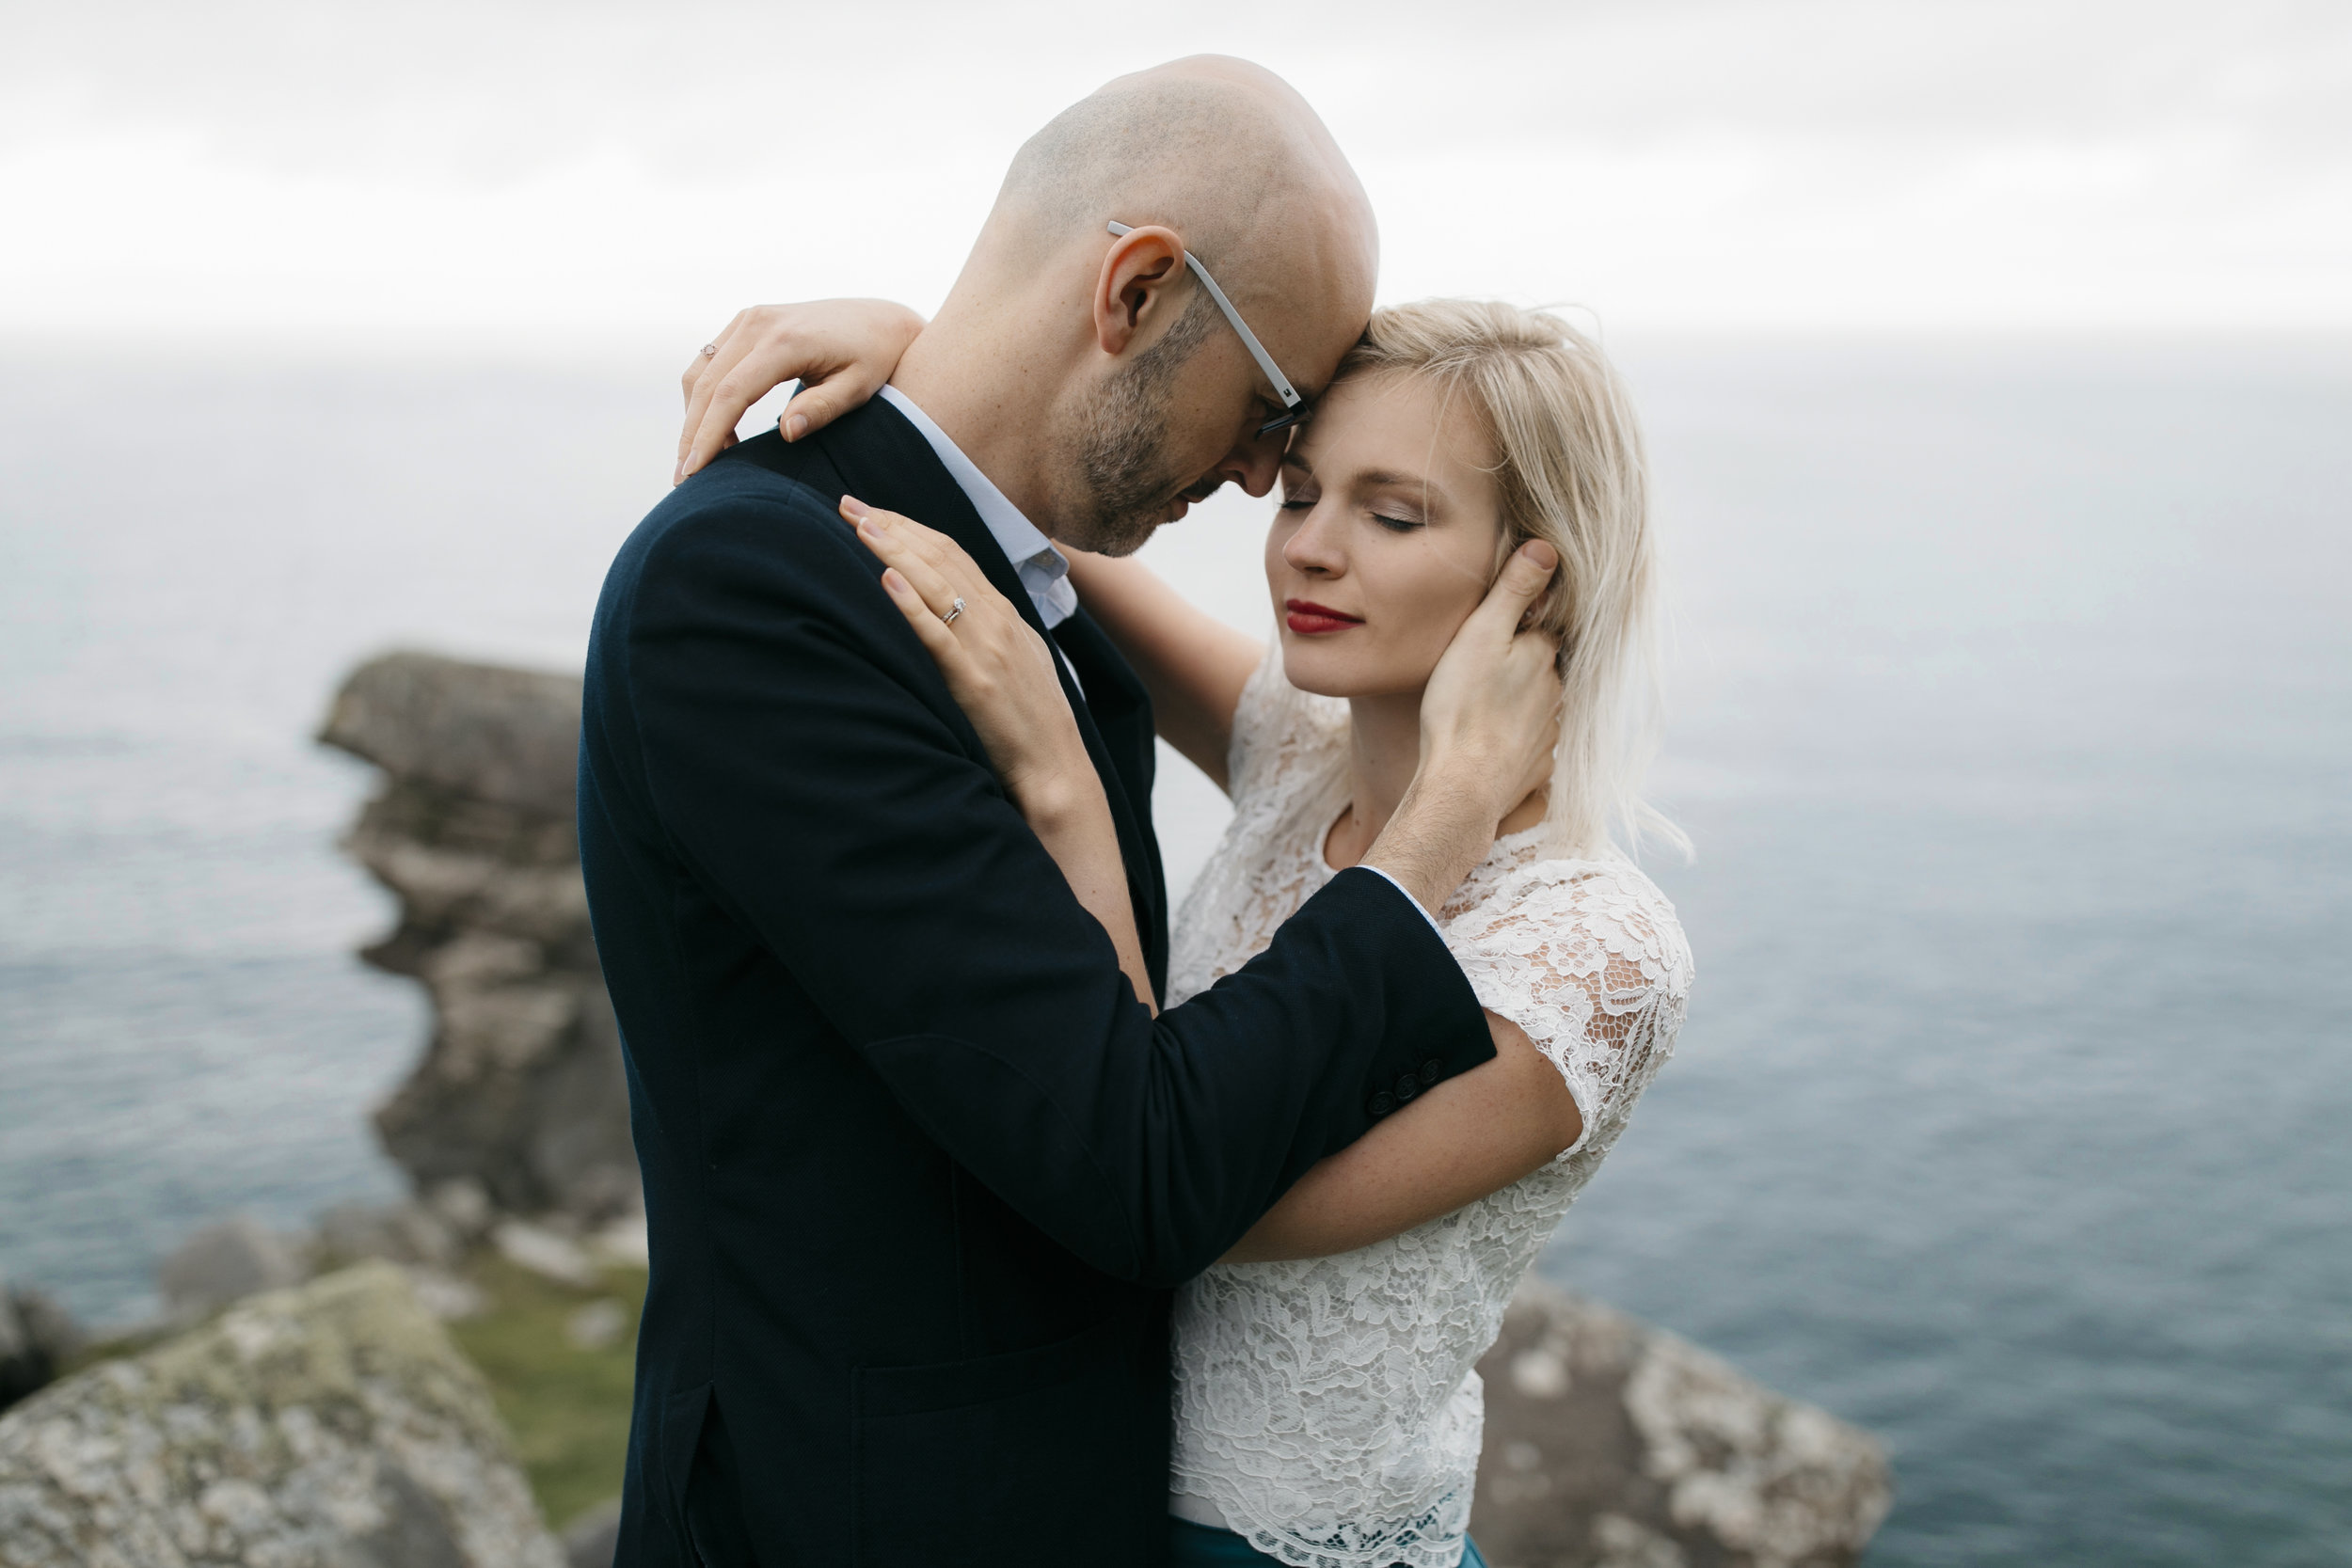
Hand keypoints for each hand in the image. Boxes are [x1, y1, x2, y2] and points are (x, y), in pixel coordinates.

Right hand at [676, 300, 924, 484]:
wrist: (879, 320)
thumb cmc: (874, 359)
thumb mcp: (858, 388)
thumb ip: (822, 409)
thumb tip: (786, 433)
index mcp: (786, 341)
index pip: (731, 393)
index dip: (709, 434)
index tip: (695, 472)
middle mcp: (759, 323)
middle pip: (706, 385)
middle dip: (692, 434)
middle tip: (685, 480)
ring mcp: (749, 319)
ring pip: (700, 372)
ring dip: (693, 417)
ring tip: (699, 461)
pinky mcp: (746, 323)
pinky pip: (709, 362)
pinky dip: (704, 397)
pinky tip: (716, 431)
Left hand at [844, 496, 1089, 809]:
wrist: (1056, 767)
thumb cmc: (1032, 719)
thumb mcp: (1019, 658)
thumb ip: (990, 628)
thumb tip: (958, 605)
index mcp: (1004, 612)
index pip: (952, 552)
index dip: (909, 526)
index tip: (872, 510)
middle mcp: (996, 621)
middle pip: (939, 557)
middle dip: (891, 526)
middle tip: (848, 504)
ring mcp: (986, 648)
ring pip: (936, 585)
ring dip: (894, 550)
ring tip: (859, 526)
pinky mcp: (974, 681)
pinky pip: (937, 635)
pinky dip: (911, 605)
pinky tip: (886, 581)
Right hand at [1416, 540, 1564, 821]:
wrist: (1463, 786)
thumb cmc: (1463, 707)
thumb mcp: (1481, 635)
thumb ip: (1515, 591)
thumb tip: (1548, 547)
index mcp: (1543, 656)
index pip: (1543, 627)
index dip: (1520, 624)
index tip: (1496, 629)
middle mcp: (1555, 692)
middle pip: (1540, 667)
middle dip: (1518, 664)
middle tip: (1480, 668)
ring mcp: (1550, 732)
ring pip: (1536, 706)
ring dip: (1516, 703)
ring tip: (1481, 707)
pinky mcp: (1538, 766)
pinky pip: (1530, 744)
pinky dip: (1513, 740)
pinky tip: (1489, 743)